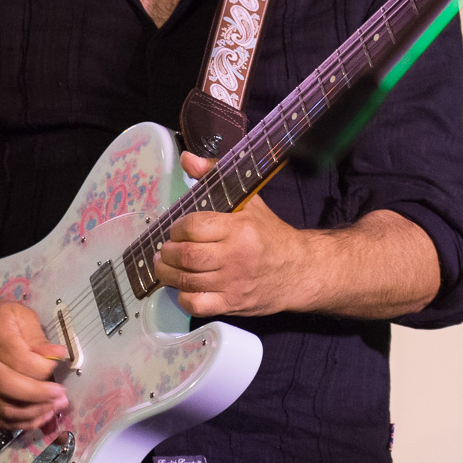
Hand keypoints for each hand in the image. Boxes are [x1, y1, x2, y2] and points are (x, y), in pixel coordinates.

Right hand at [0, 295, 69, 429]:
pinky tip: (38, 417)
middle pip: (13, 388)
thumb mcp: (17, 314)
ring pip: (6, 409)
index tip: (57, 361)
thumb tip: (58, 354)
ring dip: (34, 413)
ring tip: (54, 407)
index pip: (23, 361)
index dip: (46, 366)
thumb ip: (37, 336)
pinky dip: (20, 423)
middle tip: (61, 394)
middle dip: (42, 395)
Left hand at [154, 152, 307, 316]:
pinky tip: (183, 287)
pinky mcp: (231, 304)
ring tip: (165, 265)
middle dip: (168, 252)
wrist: (298, 270)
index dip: (178, 228)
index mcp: (239, 227)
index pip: (194, 227)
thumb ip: (214, 177)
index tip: (177, 229)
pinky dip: (183, 296)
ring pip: (186, 280)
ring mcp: (233, 283)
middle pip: (187, 255)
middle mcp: (236, 256)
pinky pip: (196, 304)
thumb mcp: (248, 201)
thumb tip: (187, 159)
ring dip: (167, 273)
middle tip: (166, 249)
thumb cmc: (269, 234)